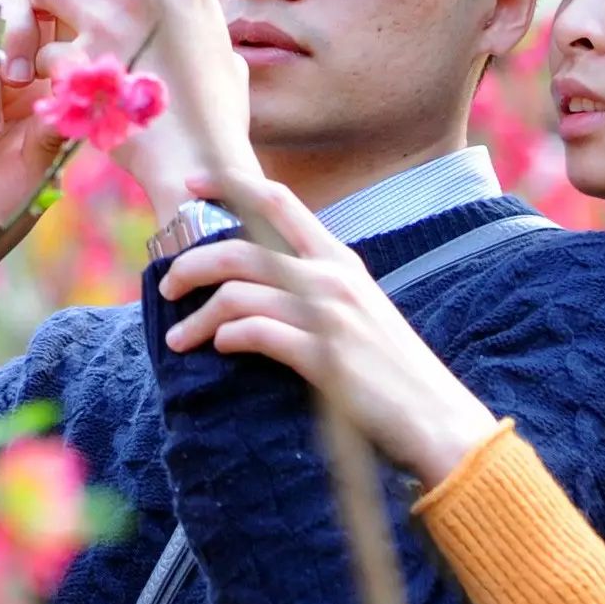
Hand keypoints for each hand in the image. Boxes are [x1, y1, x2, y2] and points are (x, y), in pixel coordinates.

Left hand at [28, 0, 255, 217]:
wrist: (198, 165)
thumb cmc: (220, 116)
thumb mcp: (225, 56)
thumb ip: (204, 30)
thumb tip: (201, 25)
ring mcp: (103, 26)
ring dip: (42, 3)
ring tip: (52, 19)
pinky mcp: (74, 65)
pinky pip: (42, 49)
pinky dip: (44, 63)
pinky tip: (59, 78)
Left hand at [157, 173, 502, 484]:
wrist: (438, 419)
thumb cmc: (392, 368)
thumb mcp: (359, 307)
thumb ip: (314, 285)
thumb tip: (257, 279)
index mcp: (340, 259)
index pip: (277, 201)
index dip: (228, 184)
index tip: (190, 186)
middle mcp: (332, 278)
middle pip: (240, 249)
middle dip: (191, 265)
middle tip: (167, 287)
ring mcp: (329, 316)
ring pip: (237, 295)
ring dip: (197, 317)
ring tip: (180, 338)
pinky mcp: (324, 357)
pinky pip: (255, 332)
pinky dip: (228, 337)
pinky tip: (221, 348)